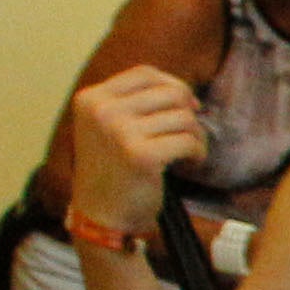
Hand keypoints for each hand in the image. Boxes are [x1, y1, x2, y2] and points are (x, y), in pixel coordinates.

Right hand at [67, 65, 205, 241]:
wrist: (101, 217)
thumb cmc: (114, 172)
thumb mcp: (108, 127)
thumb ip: (133, 103)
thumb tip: (184, 91)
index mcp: (91, 98)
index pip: (146, 73)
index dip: (174, 85)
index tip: (187, 106)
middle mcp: (102, 110)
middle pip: (171, 92)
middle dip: (189, 114)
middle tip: (188, 136)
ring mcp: (120, 131)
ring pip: (184, 117)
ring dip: (196, 136)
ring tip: (187, 153)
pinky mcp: (141, 155)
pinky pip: (189, 141)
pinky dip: (198, 153)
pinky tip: (190, 164)